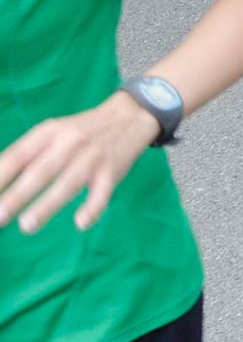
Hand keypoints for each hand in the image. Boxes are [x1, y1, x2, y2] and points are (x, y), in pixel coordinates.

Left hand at [0, 91, 159, 233]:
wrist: (130, 116)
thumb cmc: (80, 131)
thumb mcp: (52, 132)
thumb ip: (26, 155)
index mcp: (49, 132)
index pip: (19, 155)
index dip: (1, 176)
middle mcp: (70, 141)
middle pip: (42, 170)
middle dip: (18, 195)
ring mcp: (93, 156)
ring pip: (69, 182)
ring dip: (48, 204)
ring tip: (27, 225)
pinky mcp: (113, 170)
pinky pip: (103, 191)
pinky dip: (93, 207)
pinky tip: (82, 223)